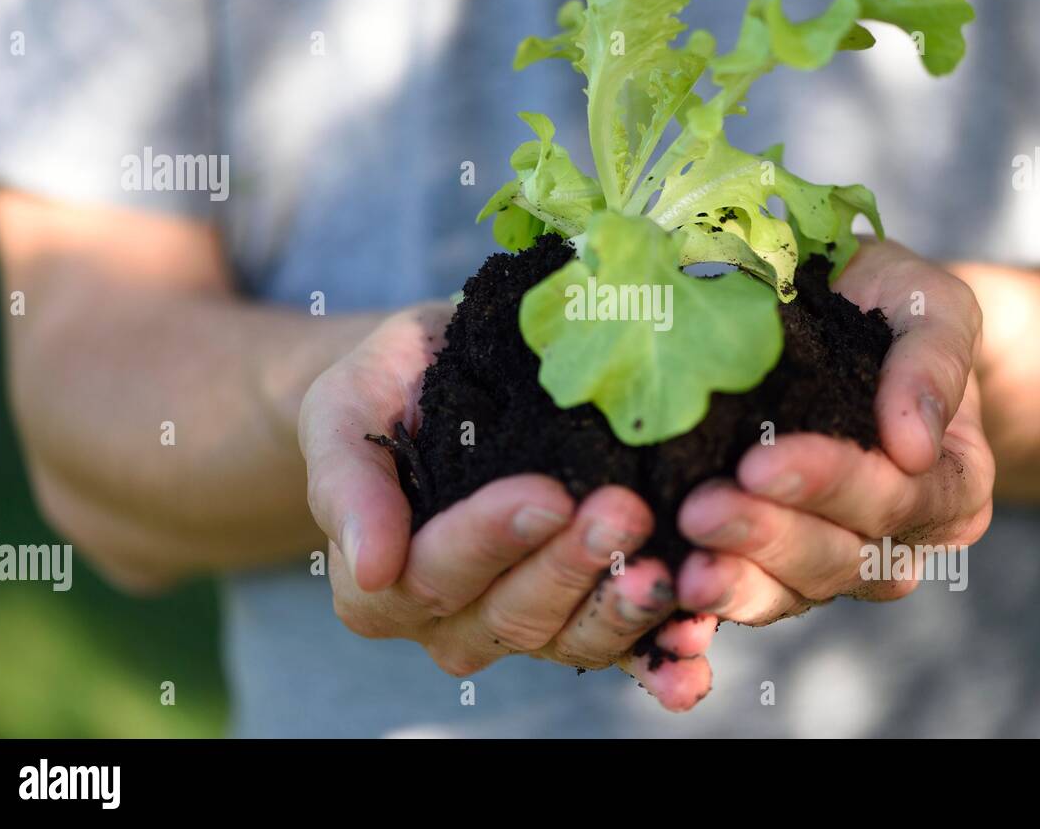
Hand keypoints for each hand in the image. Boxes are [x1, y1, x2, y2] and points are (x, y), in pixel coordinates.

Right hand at [299, 304, 714, 710]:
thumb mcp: (345, 410)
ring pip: (569, 638)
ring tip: (667, 571)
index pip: (434, 571)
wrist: (445, 378)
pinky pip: (620, 653)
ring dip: (621, 611)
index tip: (545, 494)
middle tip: (623, 512)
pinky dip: (658, 660)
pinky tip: (694, 658)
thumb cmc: (388, 389)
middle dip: (570, 564)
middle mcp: (450, 620)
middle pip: (511, 611)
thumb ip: (347, 483)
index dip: (491, 538)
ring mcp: (521, 624)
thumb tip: (368, 565)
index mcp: (381, 583)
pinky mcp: (582, 615)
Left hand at [675, 239, 994, 621]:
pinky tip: (671, 592)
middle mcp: (903, 541)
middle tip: (699, 511)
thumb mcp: (931, 307)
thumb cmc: (894, 306)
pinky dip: (714, 600)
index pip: (895, 499)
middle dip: (767, 535)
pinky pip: (753, 600)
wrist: (843, 316)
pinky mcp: (782, 572)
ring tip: (682, 567)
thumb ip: (934, 362)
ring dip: (736, 581)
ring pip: (794, 592)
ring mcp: (840, 564)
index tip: (758, 462)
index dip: (828, 485)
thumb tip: (915, 446)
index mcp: (951, 487)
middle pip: (840, 557)